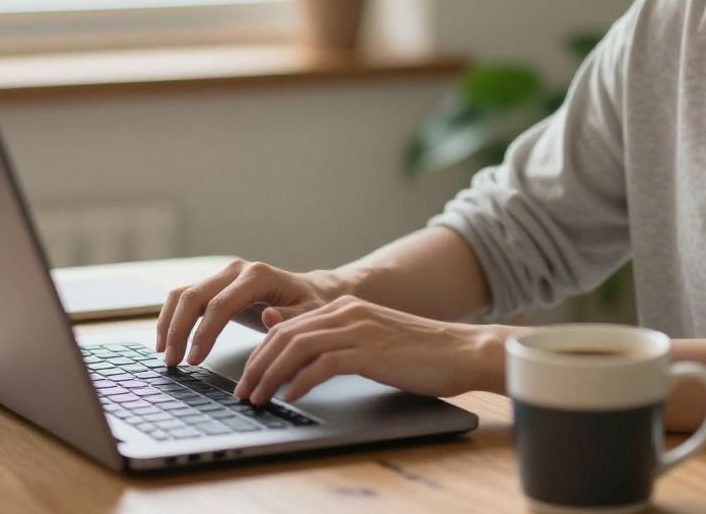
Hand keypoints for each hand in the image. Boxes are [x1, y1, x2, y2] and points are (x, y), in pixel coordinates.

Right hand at [156, 258, 343, 366]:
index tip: (195, 360)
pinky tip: (167, 341)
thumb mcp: (309, 315)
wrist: (312, 292)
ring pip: (183, 294)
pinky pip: (185, 297)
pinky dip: (171, 318)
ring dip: (169, 324)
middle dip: (178, 330)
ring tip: (165, 355)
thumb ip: (289, 318)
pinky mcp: (216, 284)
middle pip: (194, 296)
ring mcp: (223, 275)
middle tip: (173, 363)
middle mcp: (236, 270)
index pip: (220, 304)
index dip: (204, 333)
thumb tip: (268, 318)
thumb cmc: (312, 306)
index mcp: (258, 276)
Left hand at [232, 295, 508, 404]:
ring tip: (258, 398)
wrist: (463, 350)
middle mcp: (348, 312)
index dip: (262, 352)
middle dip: (256, 365)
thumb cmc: (421, 352)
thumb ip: (335, 341)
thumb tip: (293, 343)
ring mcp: (359, 330)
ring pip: (296, 347)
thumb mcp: (372, 340)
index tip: (249, 377)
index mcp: (347, 307)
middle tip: (243, 392)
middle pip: (284, 334)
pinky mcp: (370, 352)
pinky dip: (301, 382)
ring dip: (270, 375)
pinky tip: (292, 397)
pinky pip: (323, 365)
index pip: (288, 326)